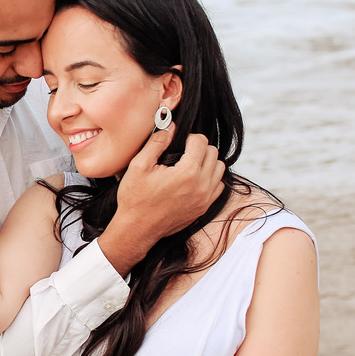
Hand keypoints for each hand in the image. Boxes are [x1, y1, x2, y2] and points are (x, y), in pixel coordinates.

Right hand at [116, 123, 225, 238]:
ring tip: (188, 165)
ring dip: (207, 163)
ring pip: (219, 169)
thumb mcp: (139, 165)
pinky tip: (192, 180)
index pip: (201, 141)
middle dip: (199, 148)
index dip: (188, 137)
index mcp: (187, 173)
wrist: (136, 229)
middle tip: (183, 153)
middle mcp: (201, 186)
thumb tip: (171, 126)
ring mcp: (204, 199)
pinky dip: (209, 179)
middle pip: (213, 153)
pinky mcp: (203, 208)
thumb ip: (157, 142)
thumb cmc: (135, 198)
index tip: (178, 142)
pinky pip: (218, 186)